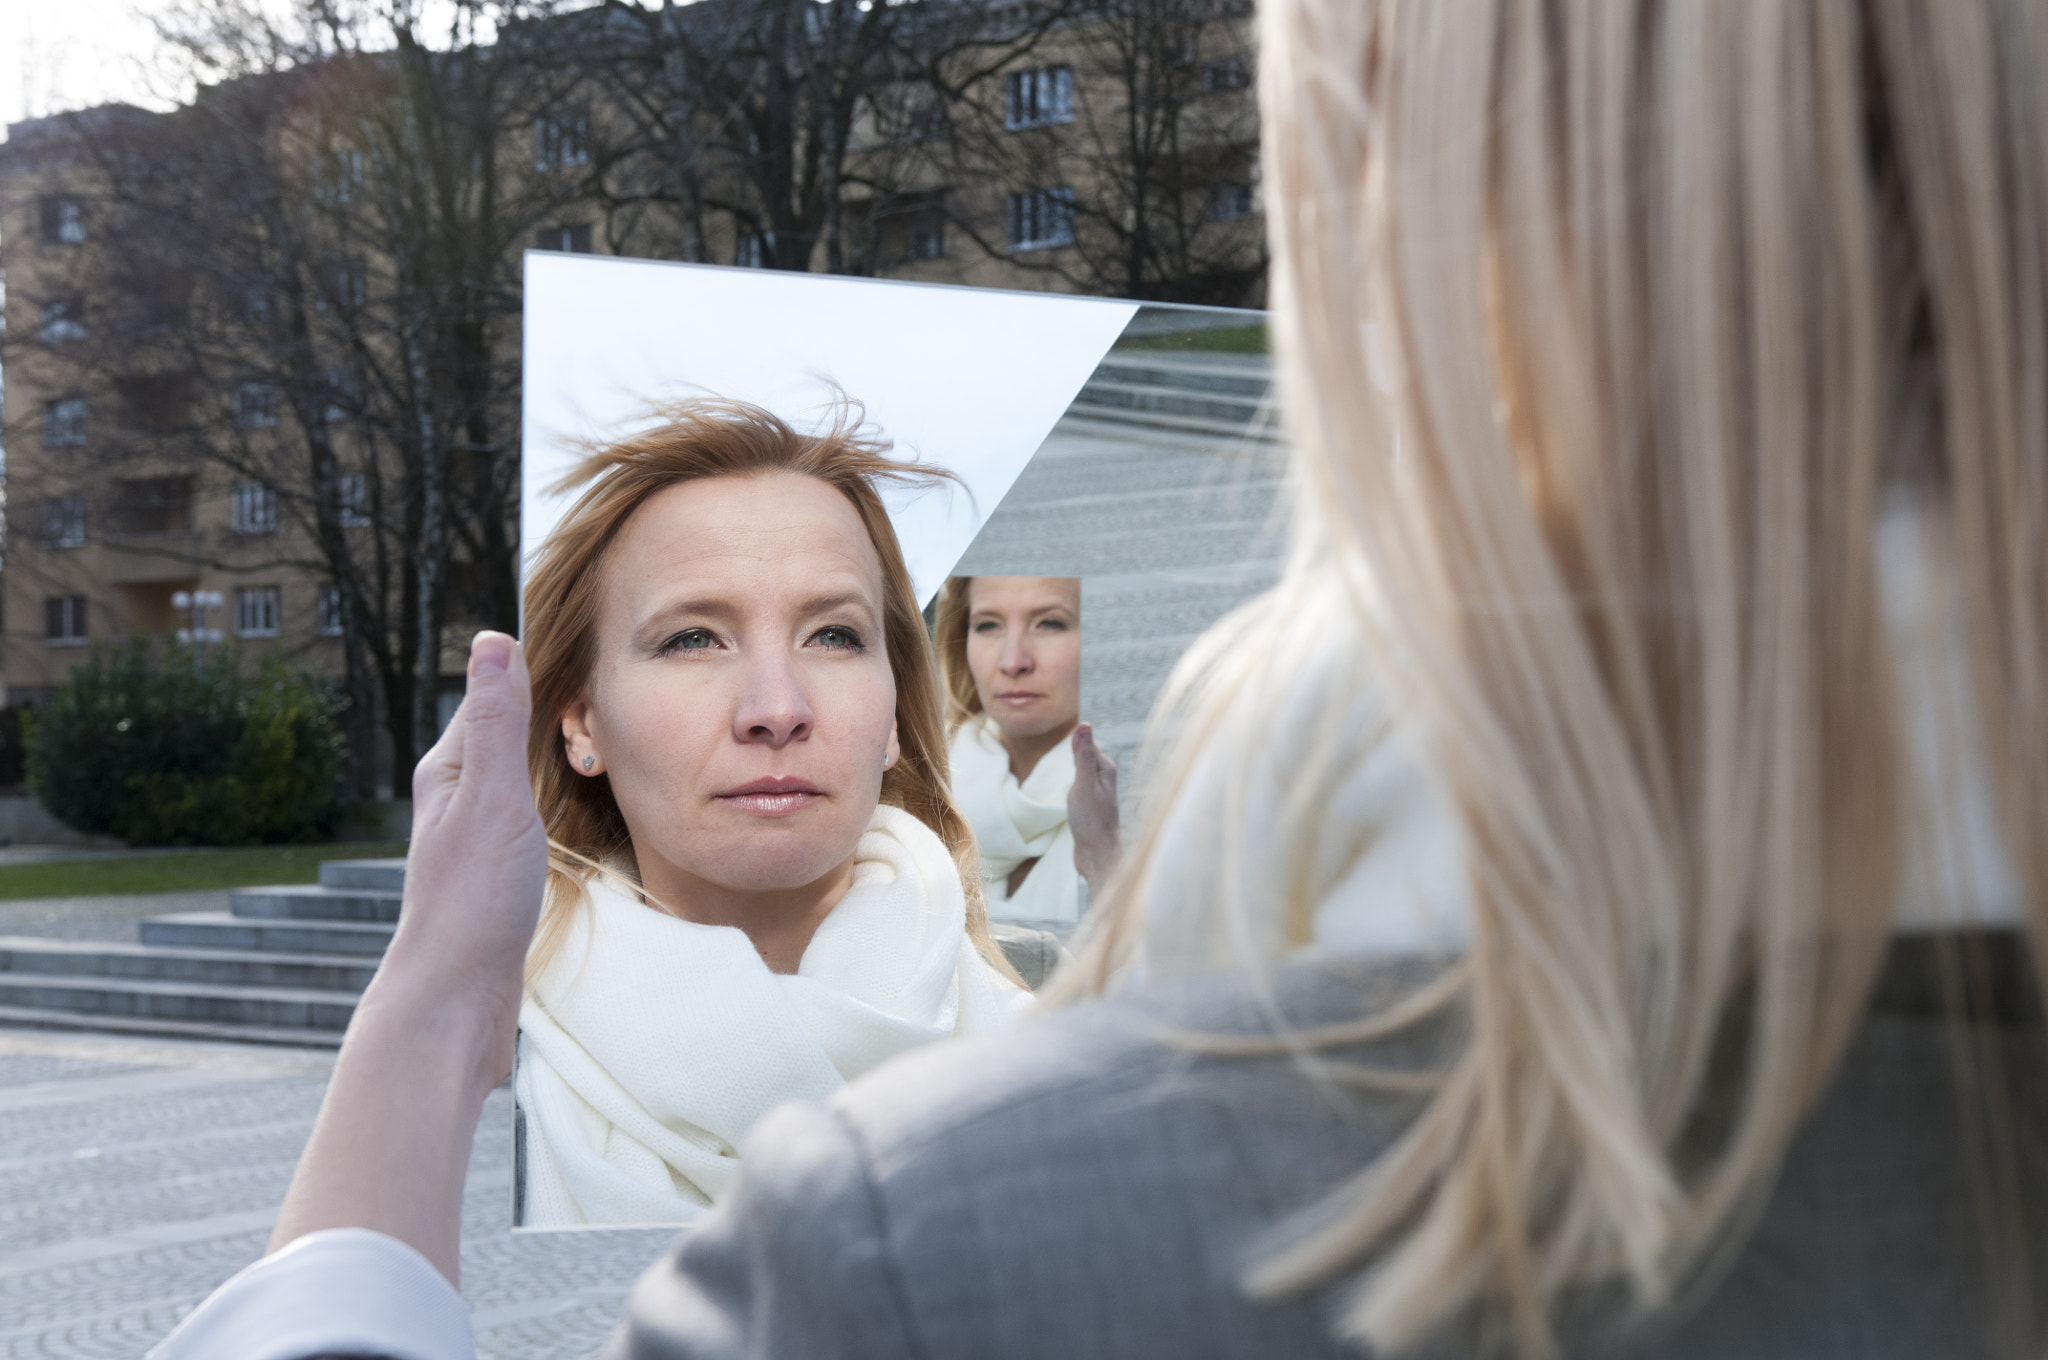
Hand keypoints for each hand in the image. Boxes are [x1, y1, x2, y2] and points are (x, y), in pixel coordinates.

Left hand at [268, 631, 545, 1280]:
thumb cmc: (474, 899)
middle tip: (582, 689)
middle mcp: (452, 802)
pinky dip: (539, 805)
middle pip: (496, 738)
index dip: (526, 675)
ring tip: (575, 742)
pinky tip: (555, 819)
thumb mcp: (496, 798)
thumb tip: (492, 640)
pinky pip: (515, 822)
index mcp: (449, 772)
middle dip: (531, 713)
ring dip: (536, 759)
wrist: (456, 998)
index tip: (568, 648)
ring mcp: (467, 843)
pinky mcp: (485, 879)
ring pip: (505, 781)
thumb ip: (498, 723)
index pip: (489, 700)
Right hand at [1068, 722, 1120, 894]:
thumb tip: (1084, 724)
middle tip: (1064, 760)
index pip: (1087, 744)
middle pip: (1085, 757)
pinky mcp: (1092, 807)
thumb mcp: (1082, 785)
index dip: (1074, 746)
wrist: (1097, 857)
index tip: (1066, 750)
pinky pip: (1080, 789)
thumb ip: (1082, 756)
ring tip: (1068, 781)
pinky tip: (1071, 799)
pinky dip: (1073, 789)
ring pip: (1082, 773)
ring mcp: (1099, 793)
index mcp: (1106, 769)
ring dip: (1073, 774)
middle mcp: (1105, 779)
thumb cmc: (1091, 822)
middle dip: (1074, 757)